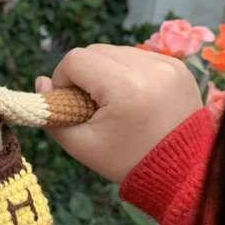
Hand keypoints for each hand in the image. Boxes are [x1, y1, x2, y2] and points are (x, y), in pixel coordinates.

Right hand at [36, 45, 202, 183]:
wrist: (183, 173)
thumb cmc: (128, 161)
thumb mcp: (81, 145)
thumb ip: (51, 114)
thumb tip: (41, 81)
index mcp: (126, 87)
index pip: (75, 60)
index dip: (63, 79)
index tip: (70, 103)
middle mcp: (149, 67)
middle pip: (94, 51)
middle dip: (84, 74)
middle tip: (90, 104)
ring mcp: (167, 64)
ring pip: (115, 52)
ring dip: (105, 71)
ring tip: (114, 102)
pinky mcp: (178, 66)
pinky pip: (137, 57)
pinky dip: (127, 72)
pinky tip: (133, 97)